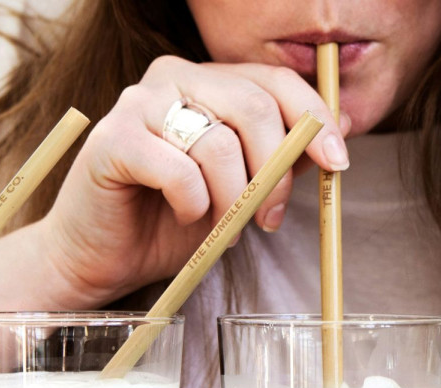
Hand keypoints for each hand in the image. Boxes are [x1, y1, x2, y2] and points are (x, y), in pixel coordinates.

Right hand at [37, 55, 350, 307]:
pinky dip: (192, 205)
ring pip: (219, 144)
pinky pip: (178, 170)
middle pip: (253, 107)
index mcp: (208, 81)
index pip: (275, 81)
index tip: (336, 163)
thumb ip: (277, 158)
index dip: (314, 120)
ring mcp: (138, 103)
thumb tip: (334, 137)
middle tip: (269, 219)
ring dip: (231, 200)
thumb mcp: (239, 188)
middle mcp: (173, 77)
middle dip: (274, 172)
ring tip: (221, 228)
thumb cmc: (170, 220)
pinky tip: (184, 216)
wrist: (104, 256)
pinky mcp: (112, 139)